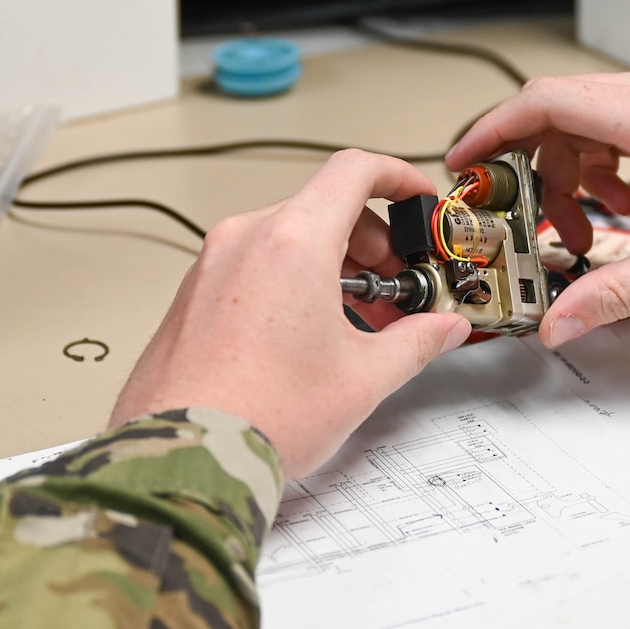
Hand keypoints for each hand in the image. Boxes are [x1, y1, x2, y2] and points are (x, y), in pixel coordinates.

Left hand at [109, 151, 472, 479]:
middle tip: (395, 287)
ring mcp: (212, 265)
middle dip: (371, 242)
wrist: (187, 459)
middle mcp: (246, 240)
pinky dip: (291, 281)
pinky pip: (253, 264)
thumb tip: (442, 329)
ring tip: (354, 321)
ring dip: (331, 264)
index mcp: (293, 242)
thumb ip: (416, 342)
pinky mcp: (192, 294)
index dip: (397, 176)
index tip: (417, 198)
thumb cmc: (260, 416)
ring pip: (287, 236)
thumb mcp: (363, 378)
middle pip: (323, 206)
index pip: (354, 170)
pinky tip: (308, 335)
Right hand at [447, 69, 629, 346]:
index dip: (490, 131)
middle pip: (560, 113)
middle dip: (531, 171)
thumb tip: (559, 324)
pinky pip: (626, 129)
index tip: (462, 166)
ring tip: (580, 236)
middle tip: (519, 221)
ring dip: (572, 176)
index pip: (542, 101)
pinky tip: (621, 216)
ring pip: (592, 123)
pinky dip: (607, 169)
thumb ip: (610, 295)